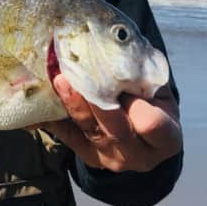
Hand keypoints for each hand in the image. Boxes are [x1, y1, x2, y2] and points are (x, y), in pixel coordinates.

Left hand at [40, 74, 181, 172]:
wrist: (144, 138)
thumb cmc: (154, 106)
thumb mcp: (160, 93)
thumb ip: (145, 77)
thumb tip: (119, 47)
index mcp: (166, 139)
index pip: (152, 125)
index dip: (136, 106)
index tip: (122, 83)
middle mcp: (139, 155)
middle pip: (115, 128)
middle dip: (96, 101)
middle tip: (78, 75)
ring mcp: (111, 158)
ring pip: (88, 129)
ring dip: (72, 102)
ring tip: (60, 79)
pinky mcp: (88, 156)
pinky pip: (67, 136)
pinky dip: (53, 117)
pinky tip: (40, 101)